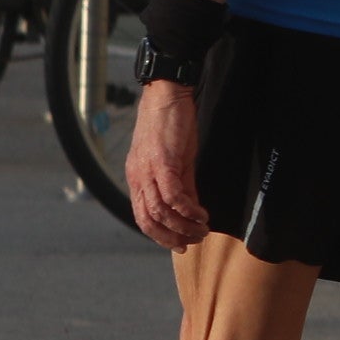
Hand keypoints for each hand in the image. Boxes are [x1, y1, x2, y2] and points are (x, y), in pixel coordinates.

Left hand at [127, 79, 209, 247]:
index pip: (142, 217)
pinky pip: (173, 195)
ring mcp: (148, 170)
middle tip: (193, 241)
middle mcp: (137, 177)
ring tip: (203, 229)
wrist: (166, 94)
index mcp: (136, 178)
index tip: (180, 244)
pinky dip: (189, 210)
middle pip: (148, 221)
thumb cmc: (171, 126)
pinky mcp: (163, 162)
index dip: (160, 236)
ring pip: (161, 212)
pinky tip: (202, 214)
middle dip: (171, 237)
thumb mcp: (176, 161)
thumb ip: (182, 186)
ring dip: (184, 226)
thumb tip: (190, 210)